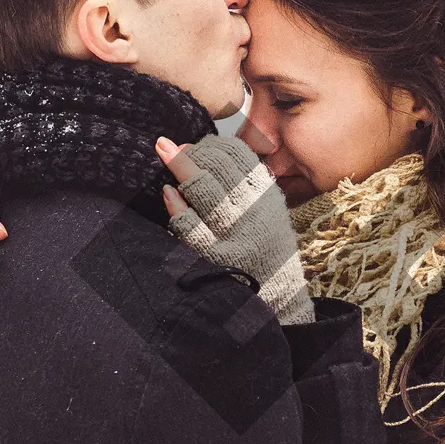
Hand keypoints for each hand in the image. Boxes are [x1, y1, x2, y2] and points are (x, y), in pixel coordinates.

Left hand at [156, 134, 313, 325]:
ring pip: (204, 189)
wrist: (279, 300)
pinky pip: (191, 227)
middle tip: (172, 148)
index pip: (239, 155)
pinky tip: (168, 194)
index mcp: (267, 197)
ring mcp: (235, 236)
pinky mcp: (217, 259)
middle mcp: (254, 213)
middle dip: (192, 151)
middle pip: (219, 166)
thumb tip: (202, 151)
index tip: (196, 144)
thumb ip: (246, 184)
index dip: (212, 143)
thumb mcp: (268, 212)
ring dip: (181, 167)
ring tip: (165, 154)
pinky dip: (177, 207)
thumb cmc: (265, 251)